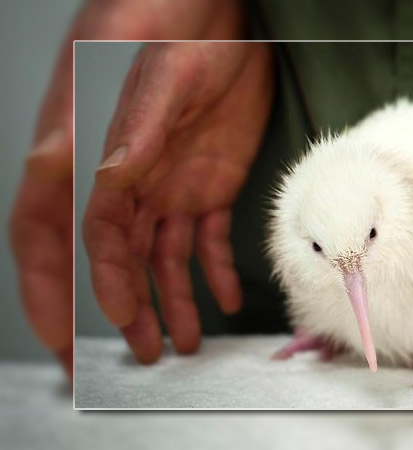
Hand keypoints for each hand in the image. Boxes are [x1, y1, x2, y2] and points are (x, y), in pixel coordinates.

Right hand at [9, 0, 238, 376]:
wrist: (221, 11)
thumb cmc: (171, 24)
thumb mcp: (153, 72)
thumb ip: (129, 129)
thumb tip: (106, 181)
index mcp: (92, 155)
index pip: (63, 235)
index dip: (58, 287)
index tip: (68, 335)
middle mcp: (126, 180)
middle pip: (117, 258)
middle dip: (126, 308)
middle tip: (142, 353)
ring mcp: (169, 185)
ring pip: (164, 257)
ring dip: (173, 301)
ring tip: (183, 342)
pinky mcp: (209, 182)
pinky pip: (209, 238)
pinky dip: (217, 270)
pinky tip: (224, 298)